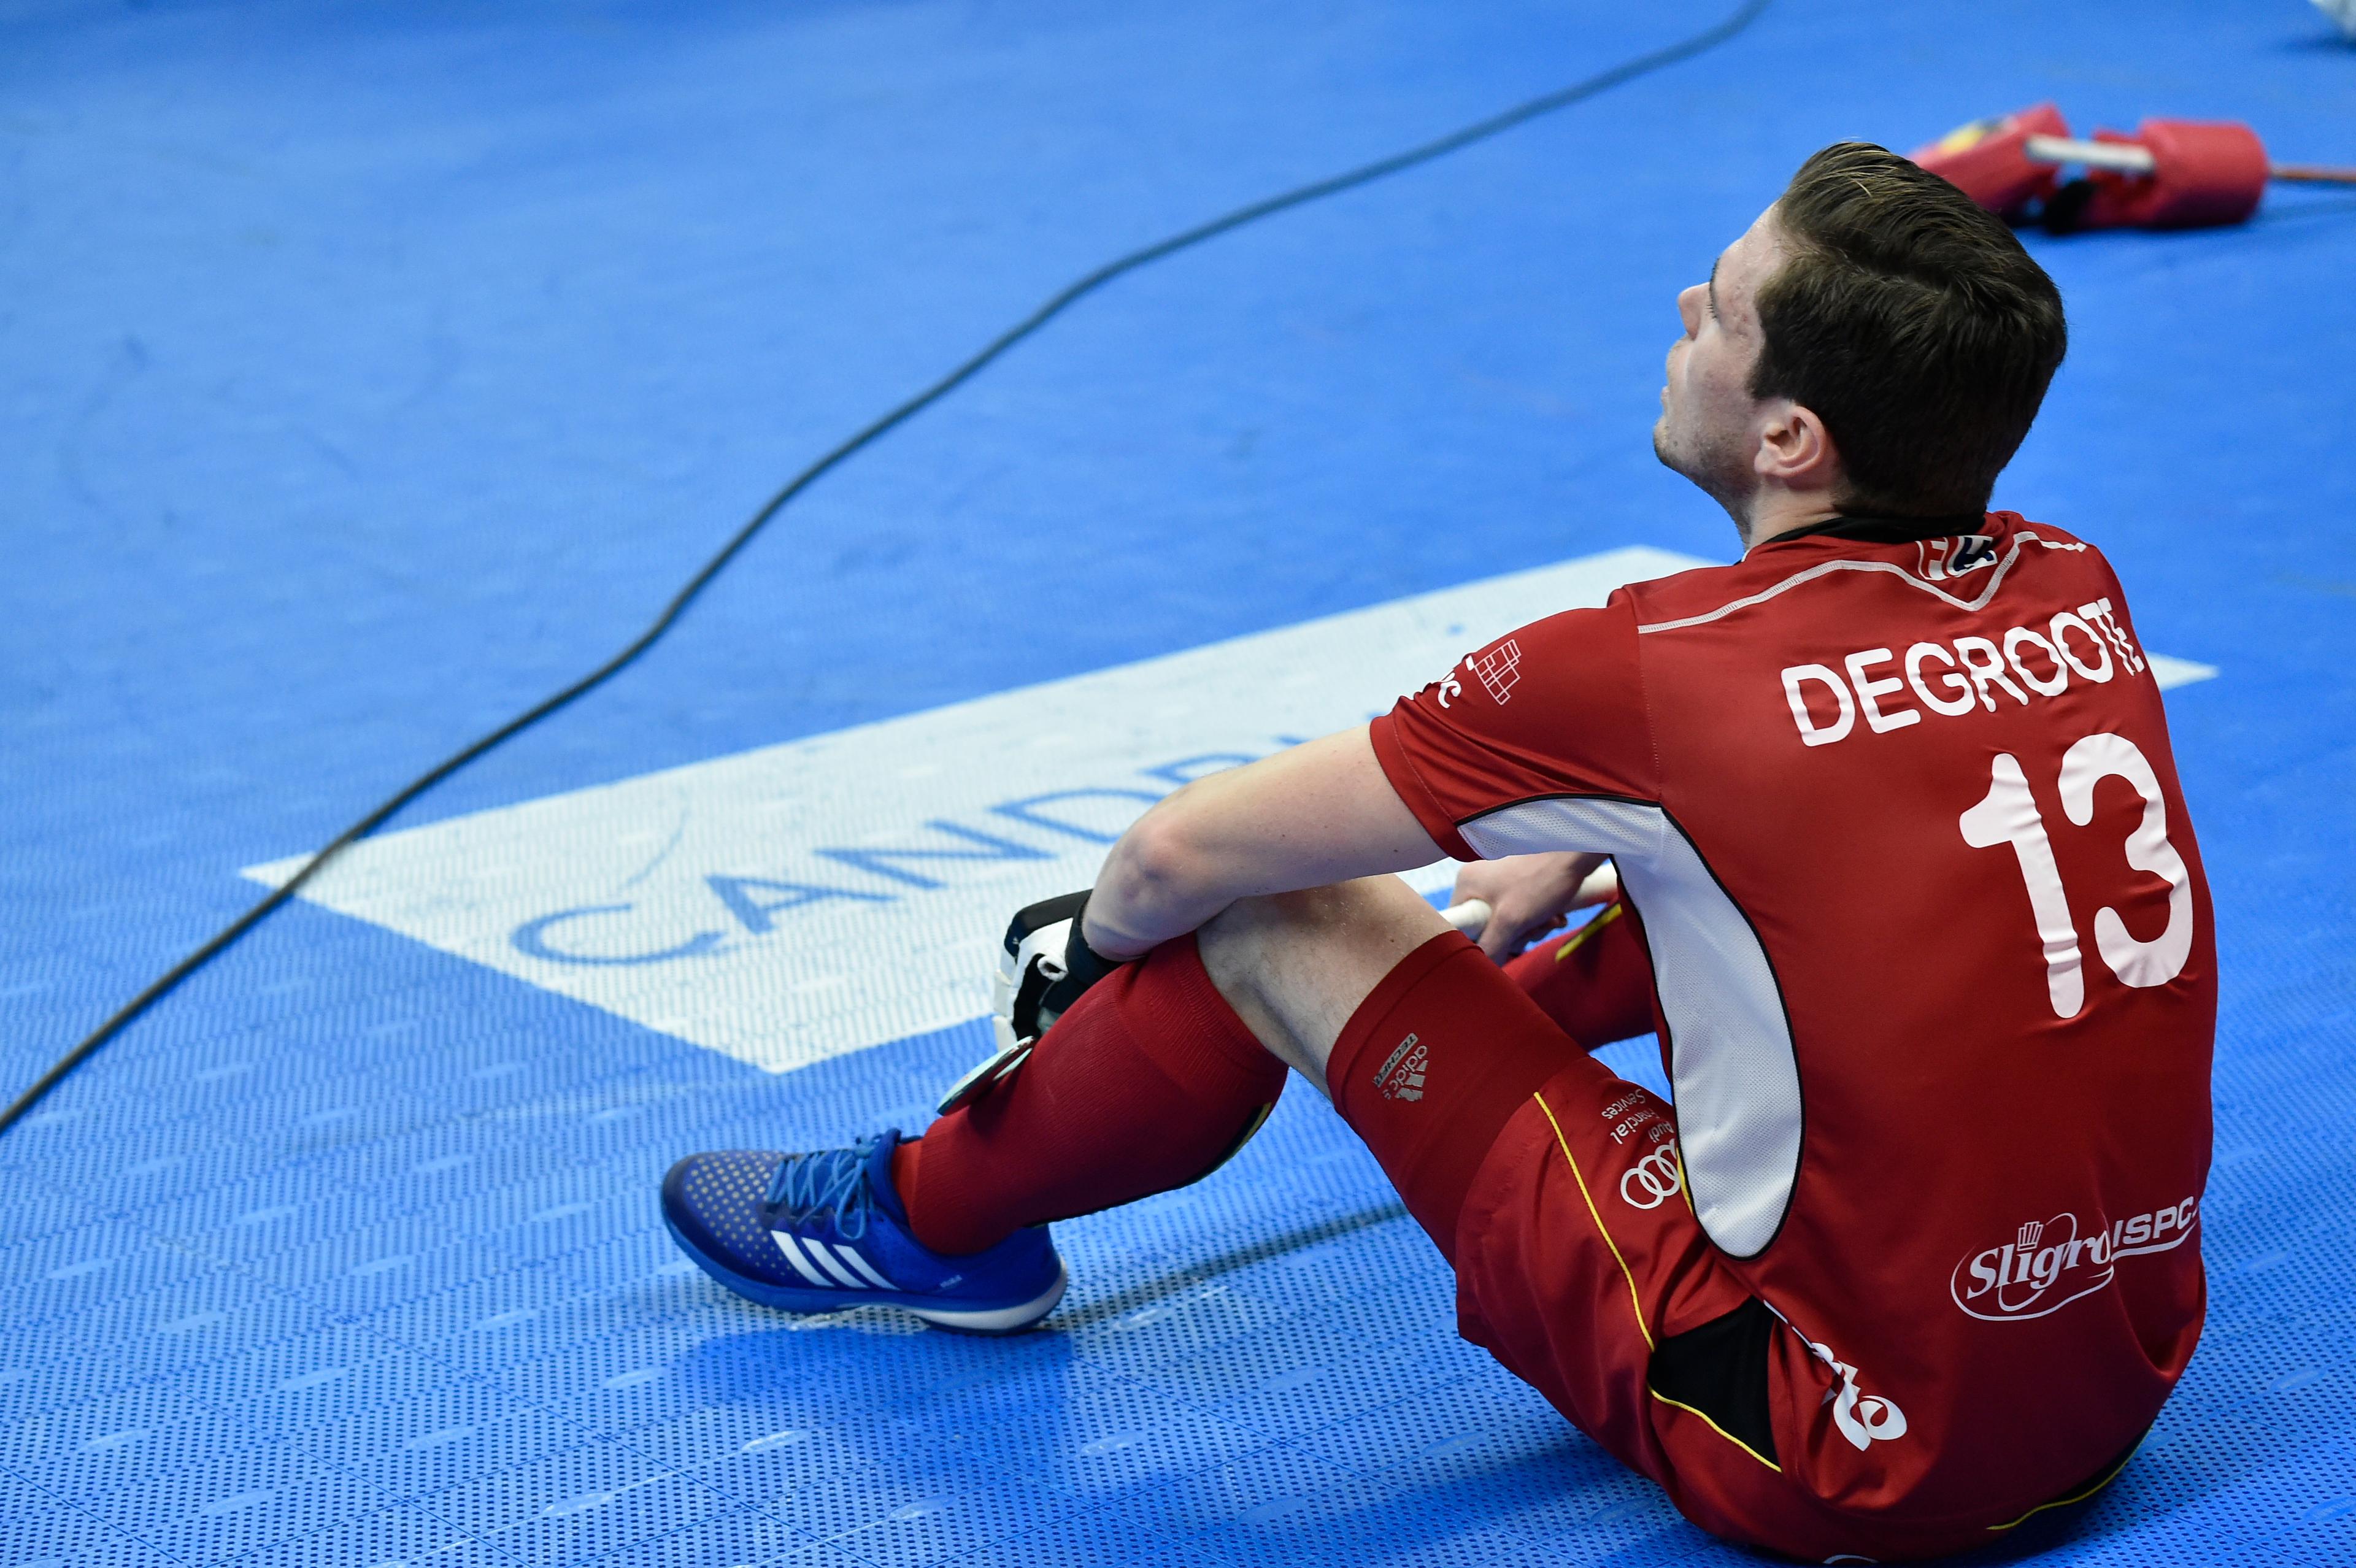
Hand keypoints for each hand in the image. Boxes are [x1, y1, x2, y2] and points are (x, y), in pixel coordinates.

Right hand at [1450, 851, 1609, 960]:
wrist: (1578, 851)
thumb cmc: (1542, 880)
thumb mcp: (1512, 921)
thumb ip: (1491, 948)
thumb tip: (1481, 970)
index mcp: (1466, 884)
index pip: (1459, 927)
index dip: (1480, 942)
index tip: (1504, 944)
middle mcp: (1478, 881)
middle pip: (1486, 927)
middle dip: (1515, 935)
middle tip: (1534, 929)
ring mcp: (1499, 881)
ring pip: (1507, 923)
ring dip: (1531, 928)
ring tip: (1550, 918)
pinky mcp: (1518, 883)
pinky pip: (1520, 912)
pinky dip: (1538, 918)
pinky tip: (1555, 914)